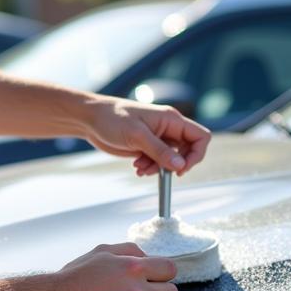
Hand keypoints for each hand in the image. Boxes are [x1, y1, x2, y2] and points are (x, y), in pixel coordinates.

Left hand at [81, 96, 210, 176]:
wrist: (91, 120)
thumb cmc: (112, 118)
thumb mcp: (137, 136)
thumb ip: (160, 151)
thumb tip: (180, 166)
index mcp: (171, 119)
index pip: (200, 136)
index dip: (197, 154)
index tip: (182, 168)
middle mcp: (168, 128)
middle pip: (188, 151)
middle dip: (174, 164)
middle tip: (161, 171)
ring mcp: (158, 138)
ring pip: (172, 159)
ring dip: (159, 168)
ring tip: (140, 168)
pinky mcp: (147, 146)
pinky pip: (158, 161)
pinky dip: (150, 168)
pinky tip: (137, 167)